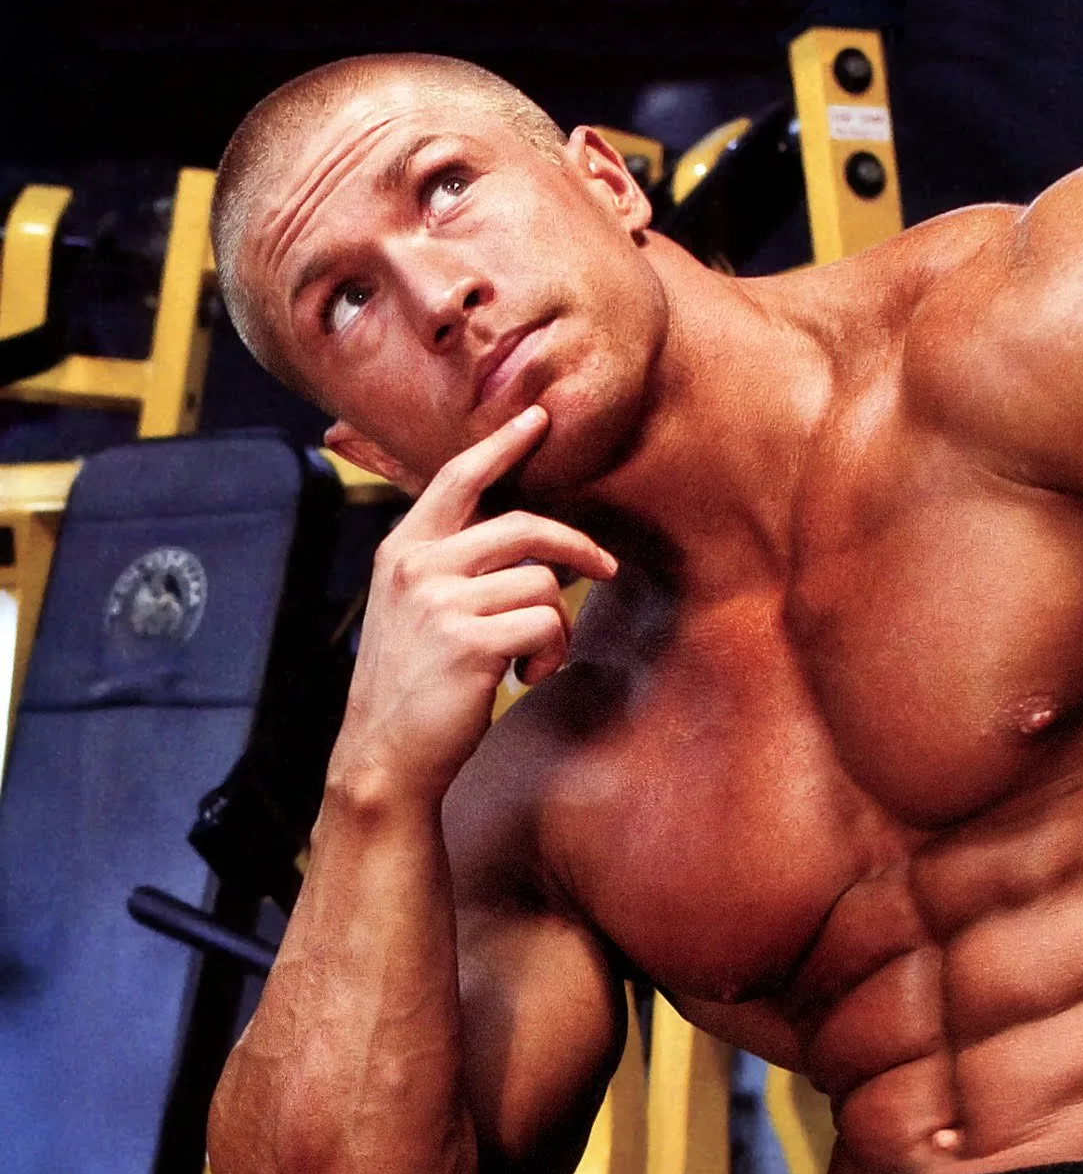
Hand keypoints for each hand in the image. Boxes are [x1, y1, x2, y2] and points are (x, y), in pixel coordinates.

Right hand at [331, 406, 617, 806]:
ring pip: (544, 583)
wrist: (385, 755)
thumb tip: (532, 538)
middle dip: (577, 548)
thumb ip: (454, 564)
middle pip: (526, 527)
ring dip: (555, 625)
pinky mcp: (469, 641)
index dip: (502, 444)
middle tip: (605, 569)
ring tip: (529, 658)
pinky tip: (524, 676)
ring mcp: (441, 602)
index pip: (457, 478)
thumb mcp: (416, 607)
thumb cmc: (415, 682)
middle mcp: (418, 566)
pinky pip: (546, 624)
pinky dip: (551, 654)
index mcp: (404, 550)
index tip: (539, 417)